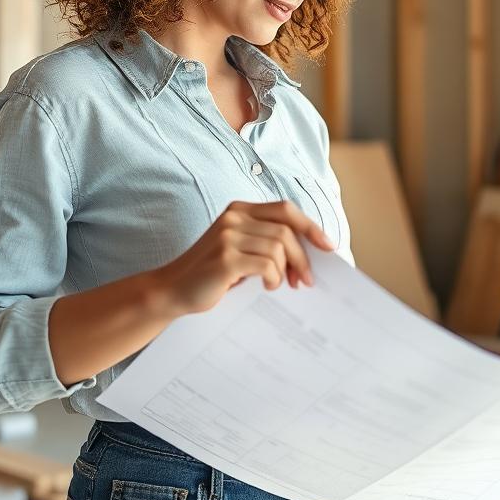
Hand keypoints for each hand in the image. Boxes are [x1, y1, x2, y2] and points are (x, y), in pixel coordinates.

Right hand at [154, 200, 334, 316]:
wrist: (172, 289)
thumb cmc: (211, 272)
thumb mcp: (238, 247)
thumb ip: (265, 241)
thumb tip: (308, 253)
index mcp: (239, 209)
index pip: (285, 209)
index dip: (310, 226)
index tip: (328, 246)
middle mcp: (233, 217)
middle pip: (286, 231)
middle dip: (302, 257)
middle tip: (306, 280)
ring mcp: (228, 236)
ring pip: (279, 248)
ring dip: (286, 271)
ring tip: (279, 284)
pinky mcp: (226, 258)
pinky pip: (267, 265)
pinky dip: (274, 278)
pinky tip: (267, 286)